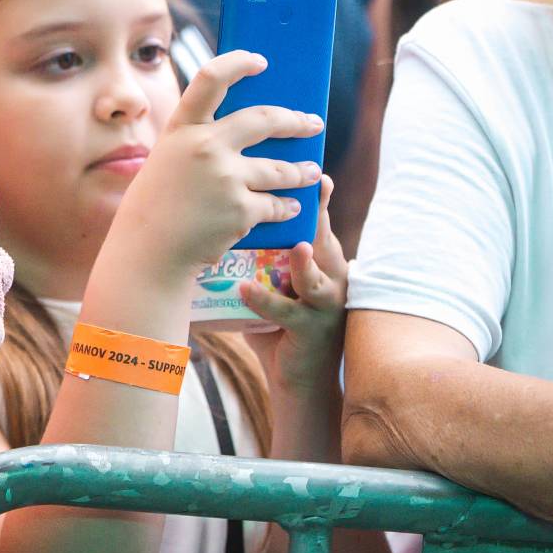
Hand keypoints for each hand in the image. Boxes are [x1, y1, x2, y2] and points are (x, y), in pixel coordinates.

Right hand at [116, 50, 323, 277]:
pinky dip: (286, 207)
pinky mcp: (241, 209)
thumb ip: (197, 143)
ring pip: (281, 169)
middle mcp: (205, 146)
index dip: (238, 63)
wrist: (148, 253)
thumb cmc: (154, 209)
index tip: (260, 62)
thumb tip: (244, 132)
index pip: (210, 78)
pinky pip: (276, 204)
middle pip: (264, 119)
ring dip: (302, 171)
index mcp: (181, 129)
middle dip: (296, 121)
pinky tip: (291, 207)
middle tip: (312, 124)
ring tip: (311, 172)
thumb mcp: (166, 162)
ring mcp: (225, 177)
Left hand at [241, 177, 348, 394]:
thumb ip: (262, 256)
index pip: (319, 224)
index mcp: (322, 262)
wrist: (297, 379)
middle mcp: (330, 279)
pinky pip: (287, 313)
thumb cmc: (279, 323)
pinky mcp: (311, 331)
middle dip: (318, 217)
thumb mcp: (274, 282)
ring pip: (315, 280)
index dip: (318, 199)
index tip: (316, 173)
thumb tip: (221, 219)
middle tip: (309, 190)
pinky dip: (265, 301)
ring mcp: (324, 306)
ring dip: (305, 264)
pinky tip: (245, 290)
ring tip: (296, 247)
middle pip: (323, 242)